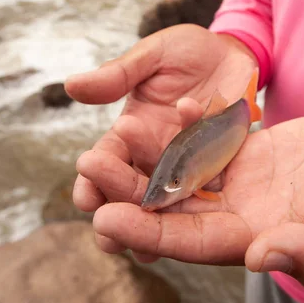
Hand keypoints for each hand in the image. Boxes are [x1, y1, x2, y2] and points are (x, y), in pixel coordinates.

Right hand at [65, 23, 257, 261]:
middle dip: (117, 213)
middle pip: (130, 189)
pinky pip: (205, 194)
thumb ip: (118, 74)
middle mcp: (153, 154)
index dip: (93, 178)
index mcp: (130, 131)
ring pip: (164, 202)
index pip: (107, 158)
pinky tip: (188, 236)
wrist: (234, 53)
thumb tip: (70, 85)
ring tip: (143, 252)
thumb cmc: (187, 51)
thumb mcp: (152, 56)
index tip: (83, 196)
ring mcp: (186, 165)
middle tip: (105, 238)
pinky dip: (195, 213)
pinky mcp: (217, 168)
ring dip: (152, 227)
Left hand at [83, 111, 303, 290]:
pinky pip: (204, 141)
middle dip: (127, 189)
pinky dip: (181, 129)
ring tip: (105, 135)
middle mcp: (238, 217)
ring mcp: (240, 184)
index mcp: (255, 242)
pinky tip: (155, 111)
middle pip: (171, 206)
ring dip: (143, 157)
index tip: (104, 217)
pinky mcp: (246, 154)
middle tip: (86, 165)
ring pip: (180, 172)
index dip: (147, 231)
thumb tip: (264, 260)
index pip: (189, 242)